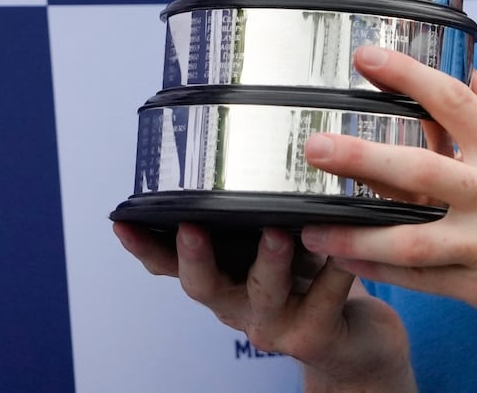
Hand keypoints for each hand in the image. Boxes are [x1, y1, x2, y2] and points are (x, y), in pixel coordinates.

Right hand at [115, 221, 415, 391]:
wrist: (353, 339)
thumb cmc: (311, 276)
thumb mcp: (278, 237)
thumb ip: (261, 208)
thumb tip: (255, 137)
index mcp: (222, 277)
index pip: (170, 264)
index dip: (144, 246)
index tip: (123, 220)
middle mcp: (238, 305)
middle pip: (203, 286)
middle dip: (195, 255)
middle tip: (192, 226)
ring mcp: (274, 324)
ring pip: (264, 293)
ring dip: (268, 261)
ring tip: (277, 232)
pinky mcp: (313, 336)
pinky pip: (323, 300)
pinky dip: (333, 273)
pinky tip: (342, 251)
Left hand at [297, 46, 476, 367]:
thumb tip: (470, 74)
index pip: (455, 99)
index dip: (406, 73)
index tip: (366, 57)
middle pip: (419, 166)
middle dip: (360, 155)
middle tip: (315, 144)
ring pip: (410, 235)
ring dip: (355, 231)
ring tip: (312, 227)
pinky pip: (424, 280)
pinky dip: (384, 272)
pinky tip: (351, 263)